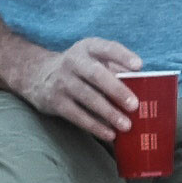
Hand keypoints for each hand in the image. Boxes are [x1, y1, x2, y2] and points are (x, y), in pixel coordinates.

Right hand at [18, 37, 145, 139]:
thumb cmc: (79, 68)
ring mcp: (62, 81)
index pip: (107, 48)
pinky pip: (77, 115)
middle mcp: (73, 61)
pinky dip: (95, 126)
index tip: (139, 66)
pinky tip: (110, 134)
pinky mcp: (55, 101)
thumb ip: (116, 67)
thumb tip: (143, 84)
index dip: (123, 56)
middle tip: (134, 105)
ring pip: (88, 98)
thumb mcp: (93, 59)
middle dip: (116, 90)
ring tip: (126, 125)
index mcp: (88, 48)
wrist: (37, 74)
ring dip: (108, 113)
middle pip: (96, 75)